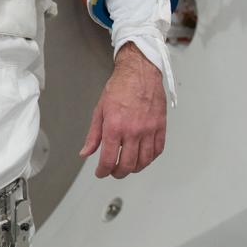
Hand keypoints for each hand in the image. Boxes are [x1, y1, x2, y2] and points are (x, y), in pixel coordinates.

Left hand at [79, 42, 165, 177]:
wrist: (139, 72)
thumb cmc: (120, 87)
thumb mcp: (99, 110)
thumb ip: (93, 135)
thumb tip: (86, 152)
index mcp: (114, 127)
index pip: (108, 159)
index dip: (103, 171)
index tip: (101, 172)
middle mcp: (133, 131)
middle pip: (127, 165)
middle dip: (118, 173)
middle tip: (113, 172)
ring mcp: (148, 130)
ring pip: (144, 161)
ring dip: (135, 168)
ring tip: (128, 166)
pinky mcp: (160, 126)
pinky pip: (158, 150)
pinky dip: (150, 158)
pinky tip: (143, 157)